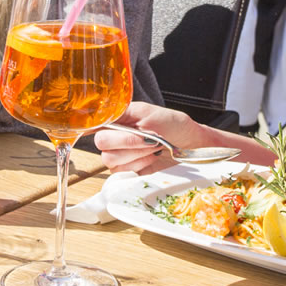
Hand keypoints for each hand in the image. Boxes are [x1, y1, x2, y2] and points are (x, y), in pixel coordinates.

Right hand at [91, 101, 210, 174]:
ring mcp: (121, 158)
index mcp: (117, 121)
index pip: (94, 124)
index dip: (97, 127)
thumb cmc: (173, 125)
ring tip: (153, 148)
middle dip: (128, 141)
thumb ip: (124, 113)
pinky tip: (151, 159)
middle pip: (101, 143)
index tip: (115, 129)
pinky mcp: (129, 174)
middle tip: (148, 138)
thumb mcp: (148, 112)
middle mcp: (115, 139)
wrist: (192, 145)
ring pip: (111, 159)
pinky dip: (139, 165)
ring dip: (136, 153)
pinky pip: (122, 173)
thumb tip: (106, 117)